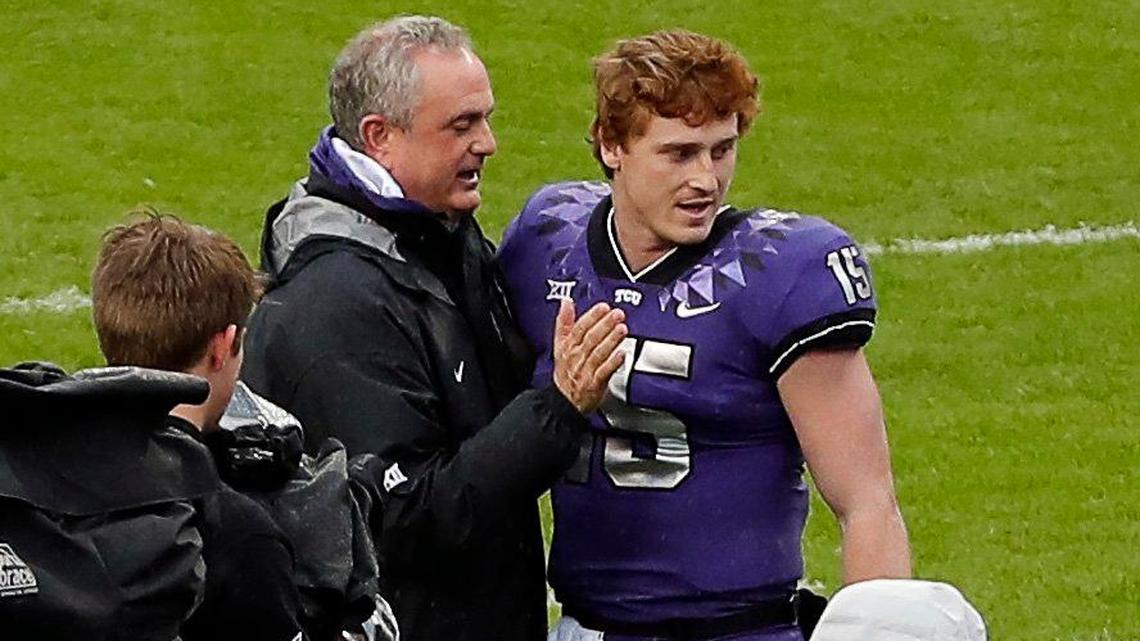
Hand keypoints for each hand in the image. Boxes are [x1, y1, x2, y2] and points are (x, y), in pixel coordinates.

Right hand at [552, 298, 626, 413]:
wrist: (563, 401)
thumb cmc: (565, 371)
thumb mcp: (559, 344)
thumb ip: (564, 322)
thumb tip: (566, 301)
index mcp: (568, 346)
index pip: (579, 328)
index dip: (591, 317)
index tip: (603, 307)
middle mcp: (576, 357)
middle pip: (591, 338)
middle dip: (604, 325)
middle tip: (617, 314)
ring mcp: (586, 370)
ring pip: (599, 353)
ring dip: (611, 340)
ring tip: (622, 329)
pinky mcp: (594, 384)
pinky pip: (604, 372)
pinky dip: (613, 363)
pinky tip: (622, 354)